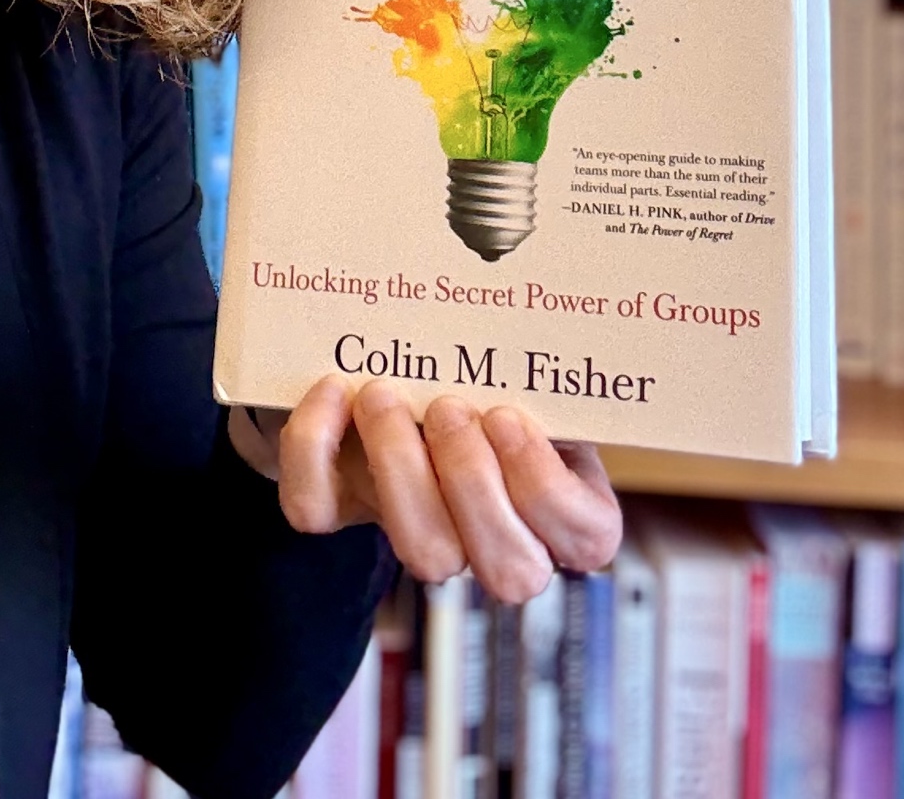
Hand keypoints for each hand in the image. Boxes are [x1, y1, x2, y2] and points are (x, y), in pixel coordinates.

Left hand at [228, 376, 621, 604]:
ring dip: (401, 469)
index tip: (507, 416)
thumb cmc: (488, 375)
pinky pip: (318, 510)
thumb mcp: (529, 375)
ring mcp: (420, 535)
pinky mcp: (343, 510)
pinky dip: (314, 448)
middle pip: (511, 570)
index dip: (545, 486)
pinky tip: (332, 391)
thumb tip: (542, 333)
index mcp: (562, 507)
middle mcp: (499, 540)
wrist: (403, 370)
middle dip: (473, 483)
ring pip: (426, 555)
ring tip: (385, 396)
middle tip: (447, 407)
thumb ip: (541, 374)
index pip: (589, 540)